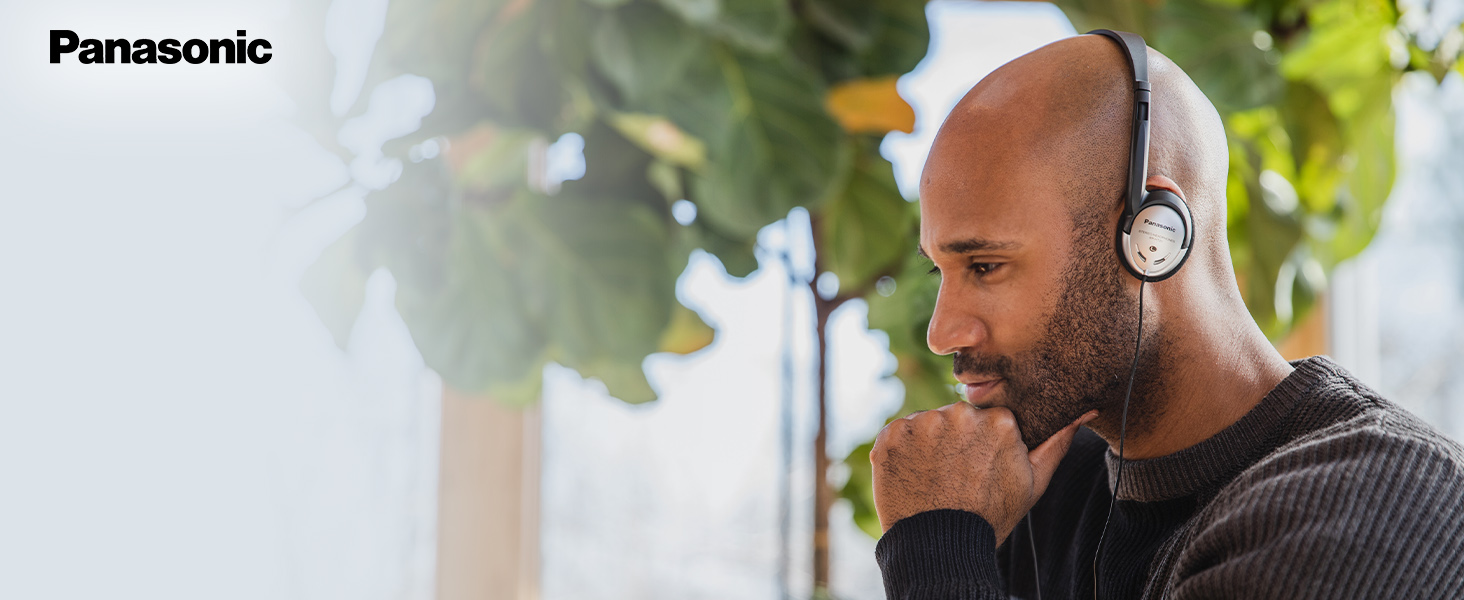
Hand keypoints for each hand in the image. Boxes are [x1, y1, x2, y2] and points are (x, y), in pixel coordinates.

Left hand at [869, 402, 1097, 543]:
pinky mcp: (891, 435)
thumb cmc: (990, 515)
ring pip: (927, 424)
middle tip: (955, 475)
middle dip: (955, 440)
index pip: (988, 418)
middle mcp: (960, 414)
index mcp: (999, 420)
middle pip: (956, 418)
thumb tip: (1082, 411)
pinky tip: (913, 475)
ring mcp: (922, 424)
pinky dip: (902, 451)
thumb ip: (1056, 443)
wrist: (940, 546)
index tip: (979, 466)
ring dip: (928, 444)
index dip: (983, 443)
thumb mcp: (1033, 483)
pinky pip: (898, 433)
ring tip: (934, 478)